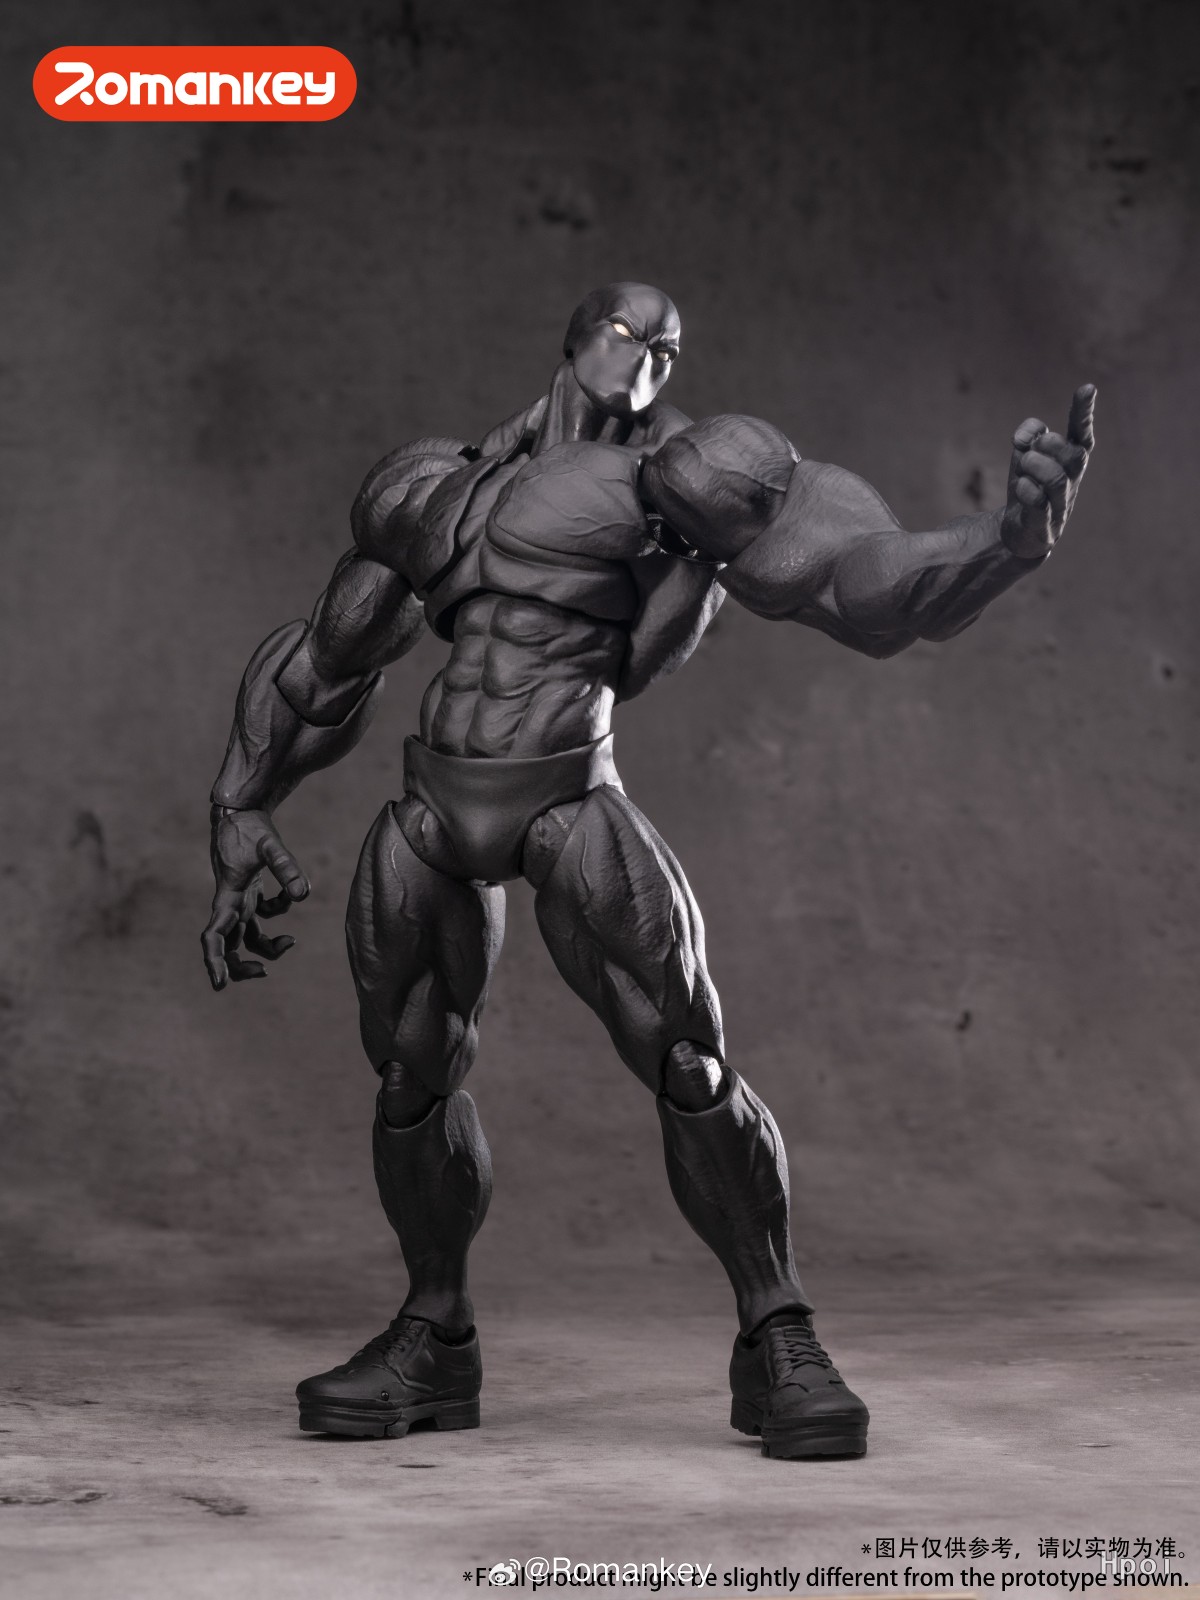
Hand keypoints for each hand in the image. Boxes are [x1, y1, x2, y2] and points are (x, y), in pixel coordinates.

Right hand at [201, 807, 309, 990]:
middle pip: (226, 946)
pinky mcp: (247, 891)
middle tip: (263, 972)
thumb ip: (287, 868)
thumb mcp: (270, 846)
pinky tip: (290, 898)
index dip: (214, 962)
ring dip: (263, 947)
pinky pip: (259, 916)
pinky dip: (275, 915)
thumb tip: (304, 895)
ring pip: (244, 936)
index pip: (214, 937)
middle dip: (239, 966)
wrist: (240, 808)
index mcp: (227, 897)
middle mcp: (229, 903)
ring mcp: (238, 899)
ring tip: (290, 943)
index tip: (220, 985)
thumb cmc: (250, 826)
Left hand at [1001, 384, 1095, 559]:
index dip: (1084, 413)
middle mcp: (1071, 481)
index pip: (1082, 434)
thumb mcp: (1025, 454)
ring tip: (1024, 466)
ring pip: (1057, 479)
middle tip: (1032, 449)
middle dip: (1050, 445)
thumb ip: (1029, 435)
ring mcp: (1060, 504)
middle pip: (1074, 455)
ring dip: (1034, 465)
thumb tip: (1028, 434)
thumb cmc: (1028, 486)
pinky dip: (1026, 489)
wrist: (1020, 532)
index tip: (1088, 388)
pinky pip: (1039, 504)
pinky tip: (1019, 486)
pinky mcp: (1044, 524)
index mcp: (1071, 461)